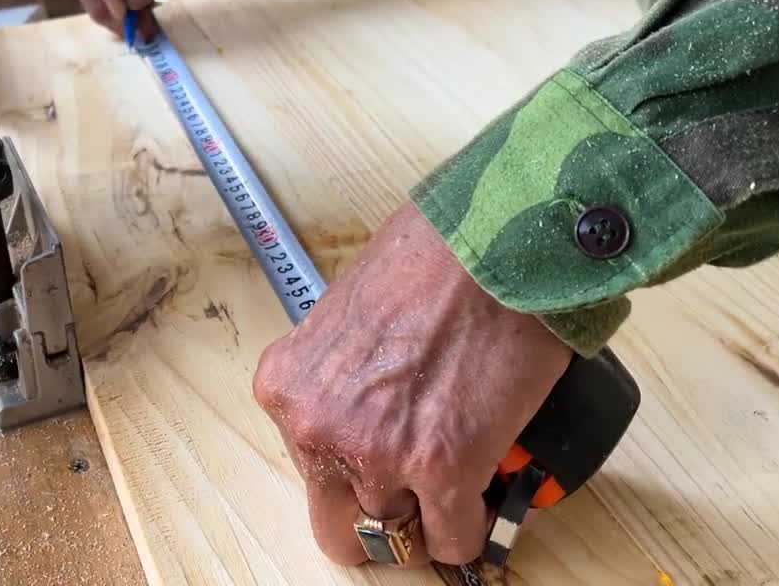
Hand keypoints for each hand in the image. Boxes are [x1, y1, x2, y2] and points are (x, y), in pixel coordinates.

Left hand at [252, 202, 572, 565]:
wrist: (490, 239)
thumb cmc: (430, 258)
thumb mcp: (346, 318)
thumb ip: (342, 379)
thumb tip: (370, 413)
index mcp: (288, 390)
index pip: (308, 474)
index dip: (352, 478)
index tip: (382, 472)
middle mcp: (319, 430)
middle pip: (340, 525)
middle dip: (379, 518)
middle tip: (415, 500)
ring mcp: (377, 455)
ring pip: (398, 538)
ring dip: (429, 523)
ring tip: (456, 494)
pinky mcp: (443, 468)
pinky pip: (455, 539)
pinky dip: (471, 529)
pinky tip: (483, 498)